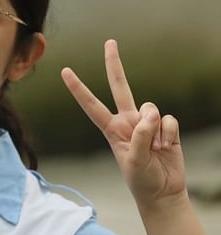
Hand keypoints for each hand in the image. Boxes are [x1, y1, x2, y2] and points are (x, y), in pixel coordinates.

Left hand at [61, 40, 185, 207]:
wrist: (164, 192)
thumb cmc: (142, 180)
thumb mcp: (134, 163)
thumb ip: (140, 138)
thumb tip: (150, 114)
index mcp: (111, 129)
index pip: (91, 105)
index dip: (78, 88)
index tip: (65, 71)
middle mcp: (128, 120)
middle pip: (120, 86)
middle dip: (114, 64)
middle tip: (109, 42)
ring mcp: (147, 122)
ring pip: (151, 108)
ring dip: (155, 130)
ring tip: (155, 150)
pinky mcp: (166, 126)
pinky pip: (169, 120)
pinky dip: (169, 135)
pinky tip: (167, 148)